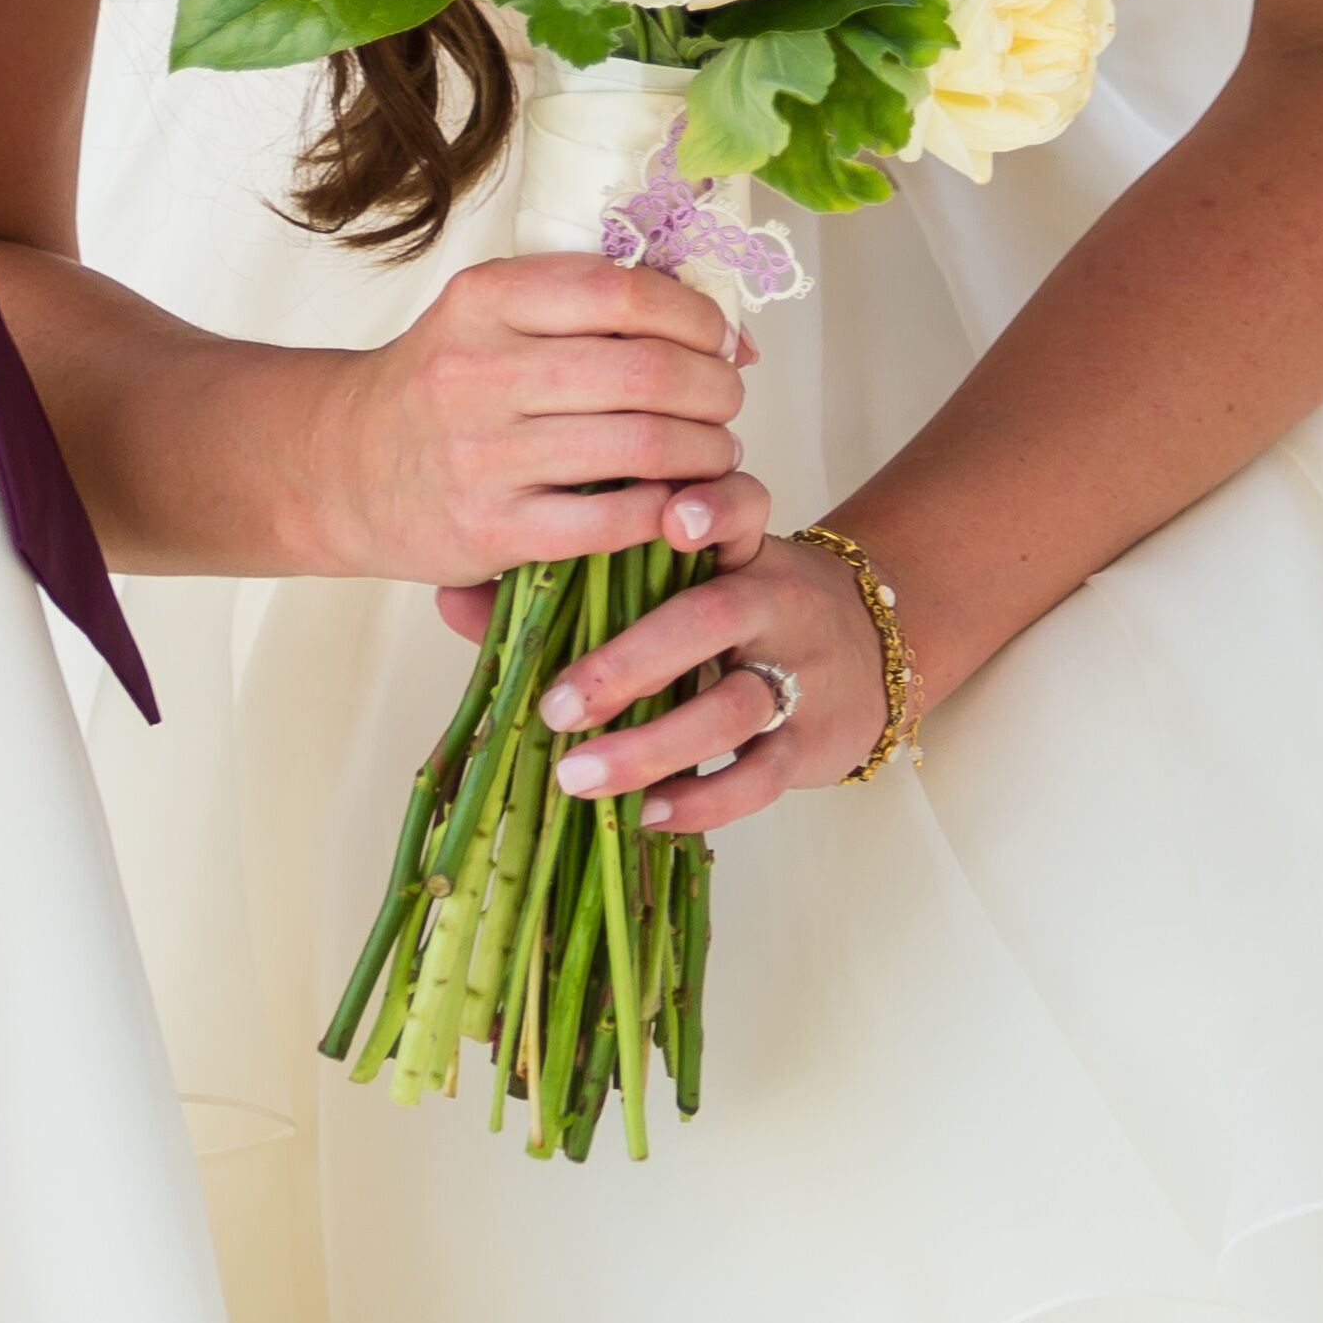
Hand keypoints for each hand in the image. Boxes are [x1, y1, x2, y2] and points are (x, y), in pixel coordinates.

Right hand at [324, 256, 751, 588]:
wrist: (343, 468)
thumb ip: (590, 310)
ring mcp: (483, 454)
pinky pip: (612, 521)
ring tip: (715, 451)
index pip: (622, 291)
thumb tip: (729, 331)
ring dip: (705, 451)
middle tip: (727, 401)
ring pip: (641, 446)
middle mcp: (479, 369)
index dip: (697, 315)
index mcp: (486, 298)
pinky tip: (673, 501)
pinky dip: (663, 510)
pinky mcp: (490, 529)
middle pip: (646, 371)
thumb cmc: (441, 386)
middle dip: (714, 388)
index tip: (723, 338)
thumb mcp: (492, 317)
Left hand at [503, 506, 882, 837]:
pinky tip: (647, 814)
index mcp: (739, 547)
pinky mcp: (814, 740)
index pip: (741, 508)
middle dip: (630, 661)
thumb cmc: (737, 610)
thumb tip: (452, 598)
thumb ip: (572, 583)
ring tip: (578, 777)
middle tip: (555, 705)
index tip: (668, 518)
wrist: (870, 650)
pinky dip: (702, 799)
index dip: (712, 507)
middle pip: (715, 617)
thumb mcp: (675, 581)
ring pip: (733, 706)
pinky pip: (760, 774)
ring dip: (651, 746)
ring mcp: (800, 673)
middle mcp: (776, 601)